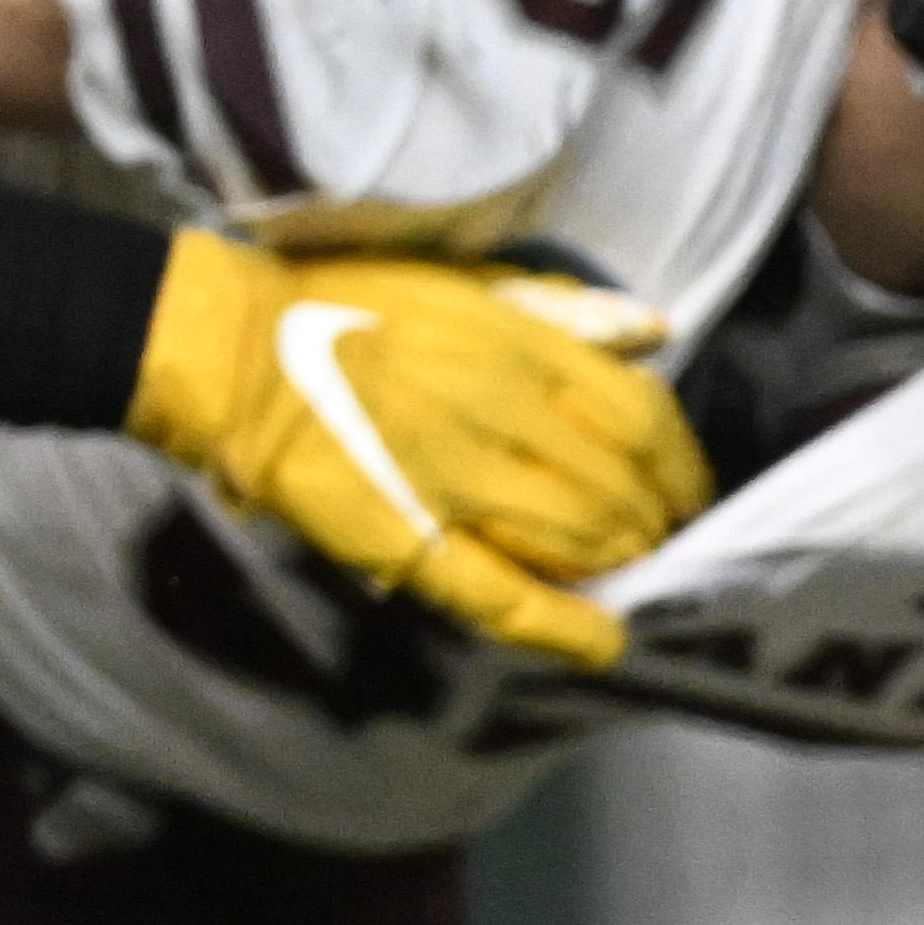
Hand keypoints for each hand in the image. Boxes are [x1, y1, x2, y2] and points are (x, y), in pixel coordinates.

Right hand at [123, 241, 709, 670]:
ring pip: (579, 539)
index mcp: (520, 346)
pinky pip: (502, 595)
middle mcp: (502, 413)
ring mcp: (457, 482)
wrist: (237, 352)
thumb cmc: (348, 307)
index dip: (681, 464)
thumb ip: (564, 309)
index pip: (642, 416)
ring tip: (627, 568)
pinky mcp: (409, 539)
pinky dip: (562, 626)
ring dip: (620, 561)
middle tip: (658, 536)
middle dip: (656, 520)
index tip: (687, 487)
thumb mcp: (467, 283)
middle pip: (621, 486)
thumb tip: (655, 333)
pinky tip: (605, 641)